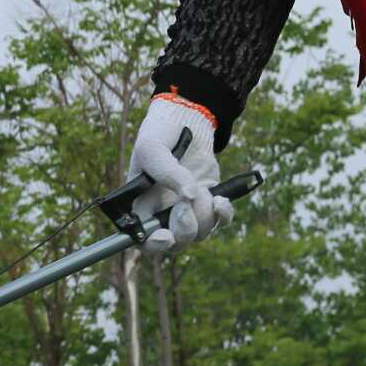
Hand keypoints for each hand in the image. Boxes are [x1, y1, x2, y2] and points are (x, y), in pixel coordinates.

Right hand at [129, 93, 233, 250]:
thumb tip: (189, 196)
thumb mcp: (153, 149)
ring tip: (202, 189)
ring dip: (204, 214)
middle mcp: (164, 213)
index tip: (166, 236)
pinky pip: (220, 221)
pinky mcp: (209, 202)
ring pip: (200, 233)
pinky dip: (223, 214)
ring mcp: (188, 210)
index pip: (143, 239)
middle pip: (176, 242)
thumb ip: (166, 172)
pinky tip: (220, 198)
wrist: (185, 121)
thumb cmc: (160, 135)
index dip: (154, 245)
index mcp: (142, 206)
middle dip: (184, 228)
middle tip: (186, 204)